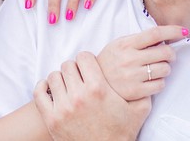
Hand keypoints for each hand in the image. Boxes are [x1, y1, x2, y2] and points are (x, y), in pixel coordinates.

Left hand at [34, 51, 149, 140]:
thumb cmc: (120, 134)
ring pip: (53, 77)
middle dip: (74, 69)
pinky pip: (39, 92)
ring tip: (67, 86)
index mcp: (99, 89)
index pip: (84, 57)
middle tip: (78, 78)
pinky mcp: (51, 119)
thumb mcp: (138, 111)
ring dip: (60, 79)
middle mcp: (79, 96)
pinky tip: (51, 91)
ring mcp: (63, 107)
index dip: (87, 60)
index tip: (89, 67)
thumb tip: (150, 75)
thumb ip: (143, 91)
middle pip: (68, 65)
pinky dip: (43, 89)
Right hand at [98, 25, 186, 100]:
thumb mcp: (119, 45)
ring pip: (165, 69)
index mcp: (126, 44)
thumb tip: (164, 37)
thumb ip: (138, 40)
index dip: (172, 31)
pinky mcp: (136, 92)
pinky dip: (160, 82)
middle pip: (165, 52)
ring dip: (165, 68)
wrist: (94, 83)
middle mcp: (130, 59)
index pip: (155, 33)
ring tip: (156, 68)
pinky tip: (151, 80)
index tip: (183, 31)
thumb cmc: (110, 62)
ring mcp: (133, 76)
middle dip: (171, 53)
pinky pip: (160, 85)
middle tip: (167, 55)